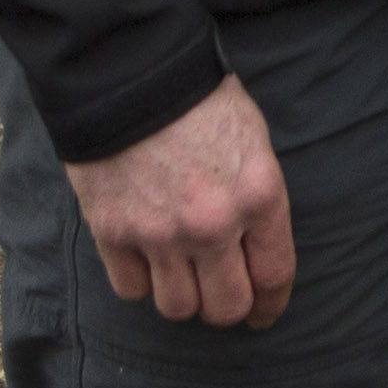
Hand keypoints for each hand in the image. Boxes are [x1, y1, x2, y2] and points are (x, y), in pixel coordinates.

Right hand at [61, 73, 294, 328]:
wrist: (131, 73)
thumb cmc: (198, 99)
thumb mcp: (252, 140)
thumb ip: (256, 199)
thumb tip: (253, 247)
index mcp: (258, 195)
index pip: (274, 275)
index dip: (270, 304)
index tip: (263, 314)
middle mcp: (213, 224)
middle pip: (226, 307)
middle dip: (227, 308)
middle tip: (219, 296)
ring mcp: (160, 233)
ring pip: (178, 307)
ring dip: (182, 297)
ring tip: (180, 277)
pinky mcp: (113, 233)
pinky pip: (131, 289)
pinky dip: (139, 281)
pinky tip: (144, 260)